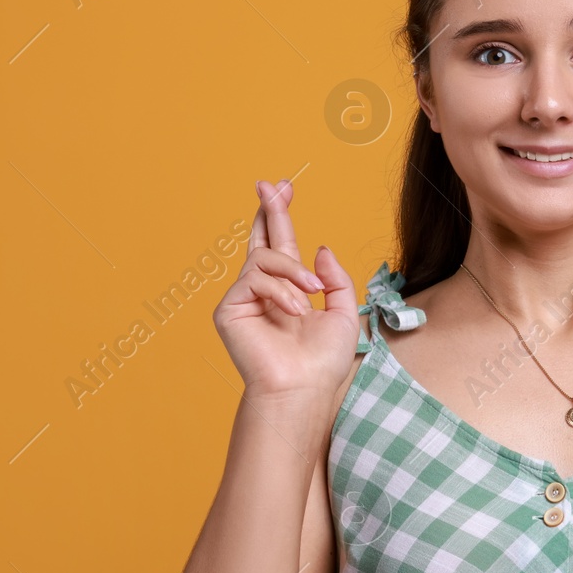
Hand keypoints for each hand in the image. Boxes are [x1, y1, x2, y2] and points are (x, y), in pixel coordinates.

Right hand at [212, 178, 359, 397]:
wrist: (303, 388)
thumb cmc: (323, 361)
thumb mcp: (343, 312)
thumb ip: (333, 277)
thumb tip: (318, 248)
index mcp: (289, 291)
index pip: (282, 246)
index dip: (280, 216)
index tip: (283, 188)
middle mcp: (263, 291)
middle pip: (262, 240)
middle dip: (268, 210)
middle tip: (270, 184)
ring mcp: (244, 299)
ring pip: (265, 259)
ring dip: (293, 273)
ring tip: (311, 295)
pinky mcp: (229, 310)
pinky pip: (255, 279)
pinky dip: (281, 292)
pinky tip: (294, 312)